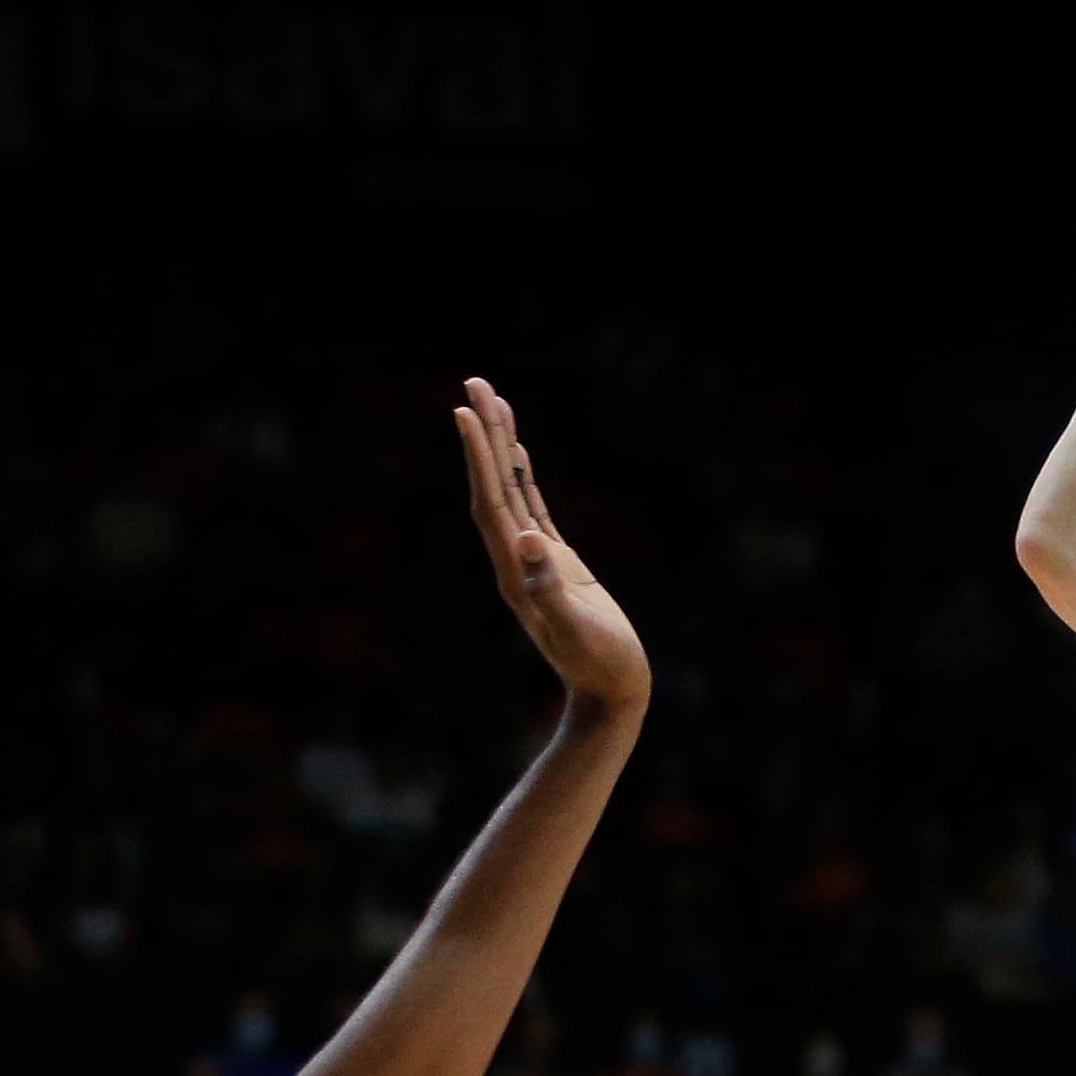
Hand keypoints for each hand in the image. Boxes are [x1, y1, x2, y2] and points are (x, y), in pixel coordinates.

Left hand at [456, 380, 651, 718]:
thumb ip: (549, 586)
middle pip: (492, 484)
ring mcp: (533, 559)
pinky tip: (518, 450)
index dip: (477, 456)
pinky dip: (522, 473)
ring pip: (509, 488)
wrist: (611, 694)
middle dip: (482, 433)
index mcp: (514, 569)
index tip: (464, 411)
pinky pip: (532, 505)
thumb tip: (528, 540)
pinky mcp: (556, 561)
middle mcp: (515, 558)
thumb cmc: (600, 664)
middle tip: (475, 382)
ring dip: (498, 445)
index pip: (490, 500)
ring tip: (493, 399)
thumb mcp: (575, 626)